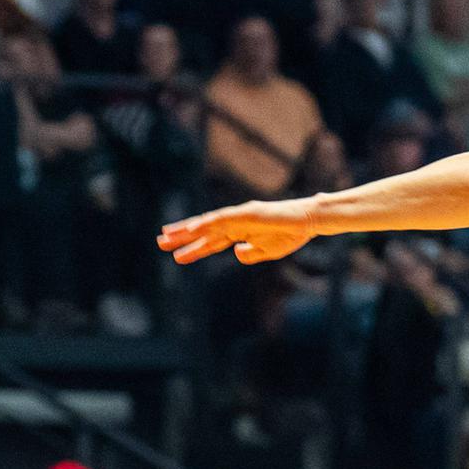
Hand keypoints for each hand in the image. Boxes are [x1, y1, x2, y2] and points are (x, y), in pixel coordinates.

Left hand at [159, 199, 317, 265]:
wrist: (308, 221)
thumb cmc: (291, 234)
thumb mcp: (268, 252)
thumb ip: (251, 254)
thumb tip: (236, 252)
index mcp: (240, 233)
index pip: (211, 241)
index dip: (194, 247)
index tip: (177, 255)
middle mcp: (235, 223)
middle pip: (204, 231)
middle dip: (182, 237)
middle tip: (160, 243)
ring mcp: (239, 217)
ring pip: (207, 224)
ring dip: (186, 230)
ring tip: (167, 237)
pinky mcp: (246, 213)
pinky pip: (222, 219)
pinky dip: (205, 224)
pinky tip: (191, 230)